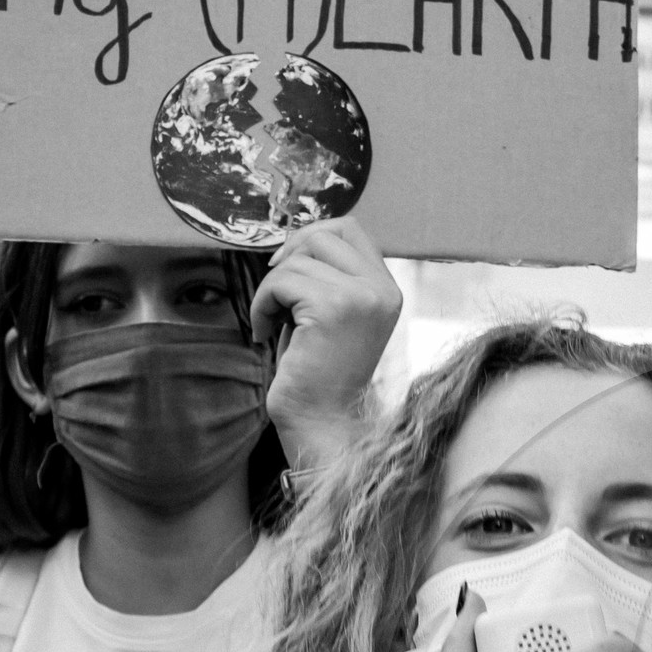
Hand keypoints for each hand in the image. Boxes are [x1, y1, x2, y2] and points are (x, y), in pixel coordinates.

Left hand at [254, 217, 402, 473]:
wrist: (323, 422)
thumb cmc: (320, 372)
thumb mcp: (333, 313)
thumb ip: (330, 275)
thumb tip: (295, 236)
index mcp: (388, 290)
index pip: (350, 229)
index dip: (311, 238)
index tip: (289, 268)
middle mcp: (383, 290)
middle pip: (323, 234)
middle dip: (289, 259)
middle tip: (277, 296)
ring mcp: (362, 298)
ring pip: (298, 259)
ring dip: (273, 289)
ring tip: (274, 324)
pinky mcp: (334, 308)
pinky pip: (281, 282)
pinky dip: (263, 306)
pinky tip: (266, 334)